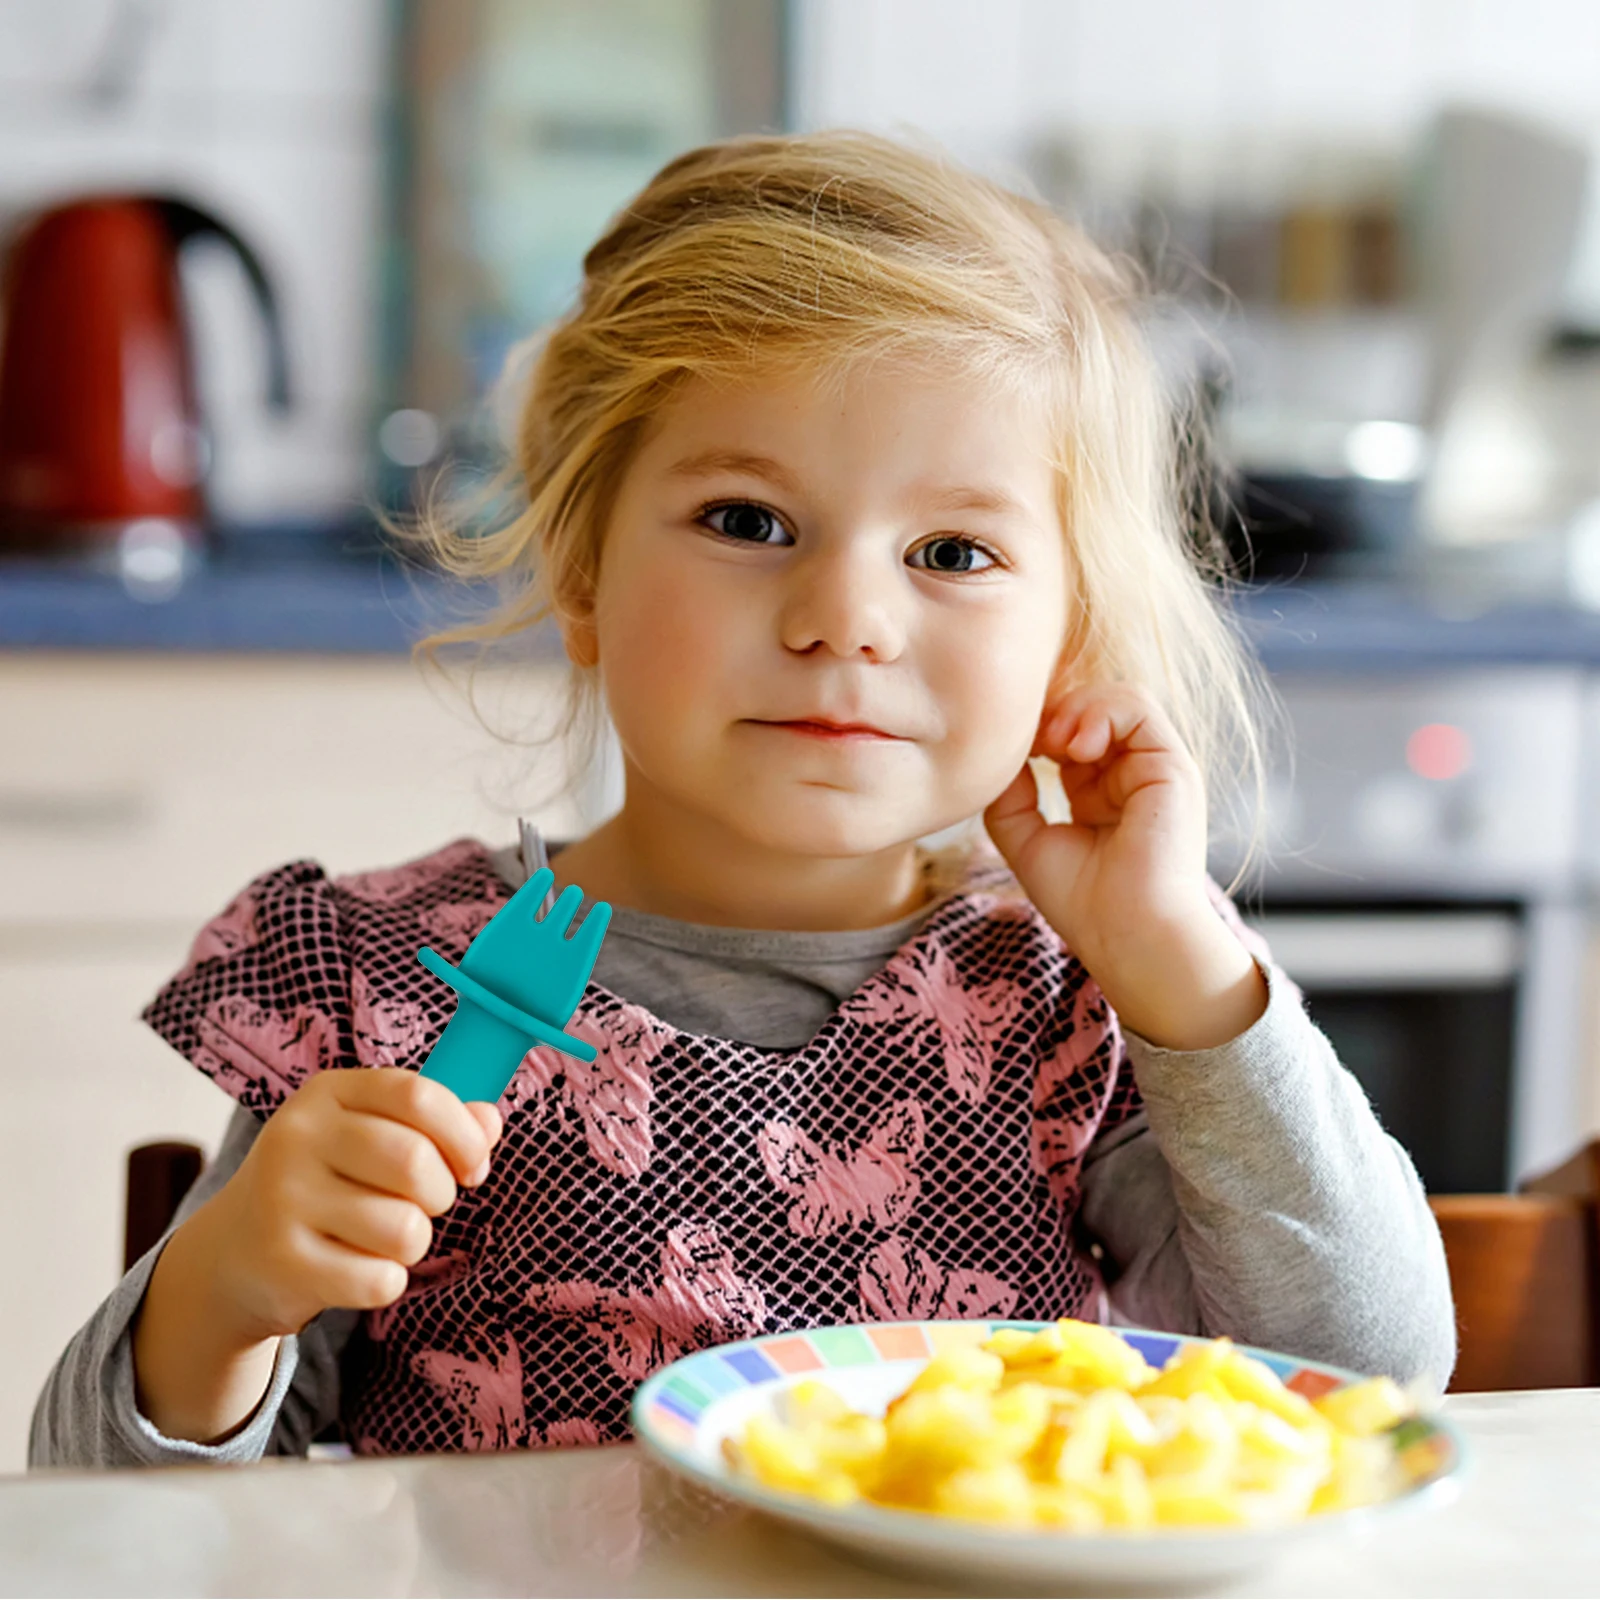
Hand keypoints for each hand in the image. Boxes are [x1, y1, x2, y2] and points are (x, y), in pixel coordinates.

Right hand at [133, 1070, 500, 1442]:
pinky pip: (379, 1280)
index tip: (473, 1164)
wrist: (232, 1253)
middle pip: (415, 1161)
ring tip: (384, 1238)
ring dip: (414, 1242)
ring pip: (404, 1228)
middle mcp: (297, 1136)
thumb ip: (436, 1122)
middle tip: (425, 1206)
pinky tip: (357, 1270)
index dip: (464, 1133)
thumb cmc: (325, 1183)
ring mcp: (283, 1199)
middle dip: (440, 1194)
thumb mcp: (369, 1134)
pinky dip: (386, 1281)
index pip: (418, 1095)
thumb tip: (491, 1120)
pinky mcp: (282, 1262)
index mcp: (328, 1093)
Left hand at [984, 683, 1264, 1048]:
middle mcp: (1130, 775)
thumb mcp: (1027, 840)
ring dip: (1074, 709)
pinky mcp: (1171, 766)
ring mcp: (1154, 768)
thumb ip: (1010, 794)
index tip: (1007, 745)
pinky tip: (1074, 745)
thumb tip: (1003, 752)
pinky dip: (1100, 712)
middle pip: (1090, 708)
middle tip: (1027, 741)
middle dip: (1052, 712)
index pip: (1067, 732)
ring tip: (1051, 743)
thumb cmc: (1084, 903)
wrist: (1129, 935)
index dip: (1036, 727)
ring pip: (1115, 699)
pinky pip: (1137, 707)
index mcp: (1099, 792)